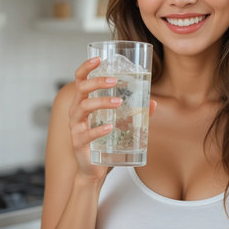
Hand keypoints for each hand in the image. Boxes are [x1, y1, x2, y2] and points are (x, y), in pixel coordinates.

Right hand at [69, 58, 156, 182]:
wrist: (94, 169)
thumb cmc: (104, 142)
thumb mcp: (120, 124)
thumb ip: (134, 113)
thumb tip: (153, 102)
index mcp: (83, 102)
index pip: (80, 79)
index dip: (86, 67)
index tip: (98, 59)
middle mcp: (76, 111)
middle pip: (81, 89)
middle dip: (97, 82)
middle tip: (114, 80)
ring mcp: (75, 127)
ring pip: (83, 107)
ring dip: (101, 102)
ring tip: (119, 102)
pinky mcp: (78, 143)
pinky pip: (86, 134)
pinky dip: (99, 129)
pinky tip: (111, 127)